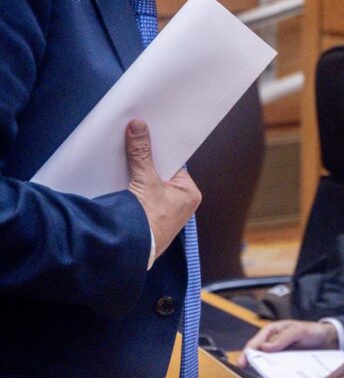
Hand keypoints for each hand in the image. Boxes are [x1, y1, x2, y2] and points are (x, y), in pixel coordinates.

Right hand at [125, 119, 199, 258]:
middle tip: (134, 141)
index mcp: (190, 192)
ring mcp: (164, 211)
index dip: (161, 149)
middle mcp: (181, 202)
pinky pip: (140, 195)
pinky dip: (131, 186)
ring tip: (124, 156)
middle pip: (161, 172)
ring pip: (149, 183)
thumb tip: (139, 127)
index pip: (175, 163)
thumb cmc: (146, 221)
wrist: (130, 250)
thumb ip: (141, 153)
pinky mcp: (148, 218)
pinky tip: (119, 176)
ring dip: (137, 173)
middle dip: (147, 160)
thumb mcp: (145, 180)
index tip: (150, 134)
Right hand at [237, 319, 337, 366]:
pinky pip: (278, 370)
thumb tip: (264, 347)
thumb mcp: (299, 331)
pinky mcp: (286, 364)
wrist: (329, 340)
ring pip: (267, 365)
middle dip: (253, 365)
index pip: (255, 343)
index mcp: (271, 332)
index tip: (242, 364)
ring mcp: (279, 355)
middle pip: (258, 356)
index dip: (247, 353)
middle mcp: (272, 344)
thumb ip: (284, 338)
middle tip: (248, 377)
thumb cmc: (313, 331)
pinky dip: (276, 375)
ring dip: (264, 372)